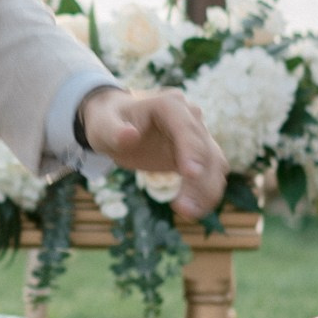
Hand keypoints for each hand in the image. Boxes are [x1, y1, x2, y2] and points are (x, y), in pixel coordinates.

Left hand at [78, 84, 227, 220]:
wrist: (118, 123)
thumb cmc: (109, 122)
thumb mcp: (103, 126)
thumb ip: (114, 132)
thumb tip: (129, 137)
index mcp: (169, 105)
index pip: (186, 127)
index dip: (191, 150)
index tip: (191, 174)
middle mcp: (191, 117)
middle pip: (205, 149)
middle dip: (200, 180)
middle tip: (184, 209)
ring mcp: (198, 135)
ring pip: (214, 163)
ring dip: (207, 190)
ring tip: (188, 213)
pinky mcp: (199, 154)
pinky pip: (211, 173)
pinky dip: (206, 192)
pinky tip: (193, 211)